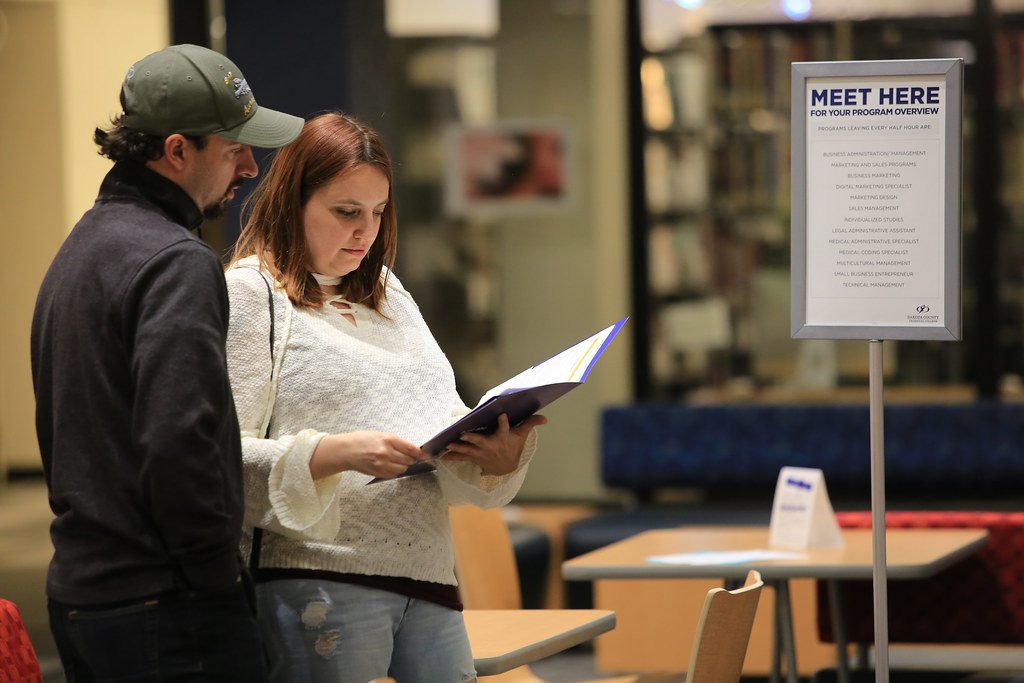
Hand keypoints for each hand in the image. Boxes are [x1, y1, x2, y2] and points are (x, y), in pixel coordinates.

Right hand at [309, 431, 428, 479]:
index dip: (421, 453)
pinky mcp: (378, 472)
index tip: (426, 455)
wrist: (346, 451)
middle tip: (411, 457)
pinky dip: (395, 471)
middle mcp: (386, 452)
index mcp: (388, 439)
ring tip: (396, 460)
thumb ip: (396, 442)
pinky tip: (389, 465)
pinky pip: (394, 474)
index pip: (411, 448)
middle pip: (409, 460)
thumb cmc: (361, 440)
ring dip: (403, 465)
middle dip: (412, 459)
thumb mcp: (380, 435)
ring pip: (402, 468)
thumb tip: (411, 449)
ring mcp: (382, 464)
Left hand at [440, 413, 546, 475]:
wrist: (506, 468)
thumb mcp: (522, 436)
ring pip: (468, 450)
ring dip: (458, 447)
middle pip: (481, 441)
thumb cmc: (513, 447)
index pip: (504, 429)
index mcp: (503, 438)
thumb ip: (530, 424)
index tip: (502, 416)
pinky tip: (441, 456)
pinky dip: (452, 456)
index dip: (503, 423)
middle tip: (463, 434)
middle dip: (472, 438)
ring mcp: (481, 453)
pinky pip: (461, 457)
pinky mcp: (474, 458)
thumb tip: (545, 418)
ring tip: (448, 444)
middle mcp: (491, 446)